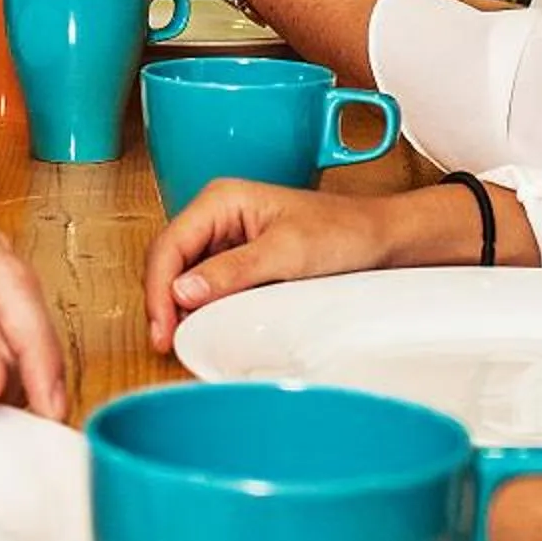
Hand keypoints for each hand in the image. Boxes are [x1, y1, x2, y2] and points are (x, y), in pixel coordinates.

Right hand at [142, 180, 459, 348]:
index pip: (169, 245)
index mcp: (221, 198)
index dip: (159, 289)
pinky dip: (199, 306)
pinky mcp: (239, 259)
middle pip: (168, 260)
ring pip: (183, 274)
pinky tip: (202, 326)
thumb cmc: (343, 234)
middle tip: (167, 341)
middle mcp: (217, 214)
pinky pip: (207, 284)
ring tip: (180, 338)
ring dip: (178, 306)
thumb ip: (232, 271)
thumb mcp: (287, 253)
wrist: (382, 240)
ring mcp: (227, 237)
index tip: (163, 328)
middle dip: (163, 300)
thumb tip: (182, 290)